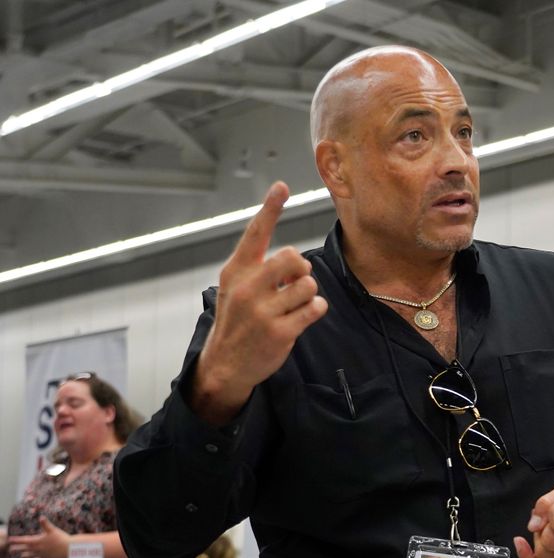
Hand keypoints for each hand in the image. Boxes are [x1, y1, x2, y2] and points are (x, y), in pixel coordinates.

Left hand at [8, 517, 70, 557]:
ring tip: (21, 556)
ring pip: (30, 555)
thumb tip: (41, 517)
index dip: (16, 540)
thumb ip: (45, 524)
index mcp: (37, 541)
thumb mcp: (53, 530)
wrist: (69, 550)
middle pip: (24, 549)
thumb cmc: (61, 539)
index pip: (24, 540)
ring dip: (24, 555)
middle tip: (10, 549)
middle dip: (17, 549)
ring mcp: (42, 555)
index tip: (10, 539)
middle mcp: (38, 549)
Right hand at [192, 182, 328, 422]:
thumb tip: (295, 260)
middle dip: (301, 269)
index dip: (270, 208)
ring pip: (309, 285)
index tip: (282, 186)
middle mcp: (248, 287)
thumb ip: (260, 269)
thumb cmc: (238, 321)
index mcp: (237, 271)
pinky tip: (303, 316)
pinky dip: (315, 309)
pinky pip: (315, 308)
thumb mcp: (236, 288)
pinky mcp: (281, 331)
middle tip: (293, 283)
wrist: (226, 363)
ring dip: (309, 293)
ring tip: (294, 304)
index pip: (255, 233)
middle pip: (294, 257)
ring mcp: (263, 311)